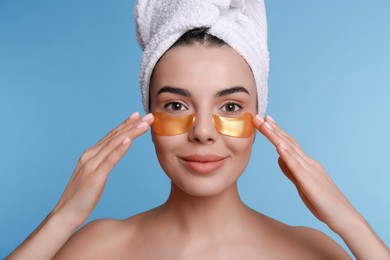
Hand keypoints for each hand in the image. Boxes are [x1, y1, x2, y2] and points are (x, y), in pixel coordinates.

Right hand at [50, 112, 153, 226]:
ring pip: (114, 144)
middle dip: (133, 125)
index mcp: (90, 155)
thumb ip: (103, 163)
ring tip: (144, 124)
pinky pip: (109, 160)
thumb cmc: (81, 198)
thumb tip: (114, 155)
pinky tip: (129, 141)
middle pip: (115, 136)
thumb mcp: (94, 176)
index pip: (111, 136)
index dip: (125, 125)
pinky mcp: (95, 177)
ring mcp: (91, 165)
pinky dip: (120, 149)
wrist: (65, 214)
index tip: (138, 116)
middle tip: (149, 116)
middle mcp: (90, 156)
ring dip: (131, 132)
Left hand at [253, 115, 358, 230]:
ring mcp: (310, 170)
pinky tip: (278, 146)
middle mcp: (308, 163)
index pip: (288, 144)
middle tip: (259, 116)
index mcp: (306, 164)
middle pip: (287, 142)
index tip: (265, 121)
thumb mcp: (302, 184)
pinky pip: (296, 166)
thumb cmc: (323, 203)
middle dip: (272, 129)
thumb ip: (291, 171)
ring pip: (290, 149)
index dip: (276, 132)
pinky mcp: (309, 181)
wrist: (343, 217)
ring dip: (276, 136)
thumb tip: (279, 158)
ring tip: (265, 124)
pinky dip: (287, 155)